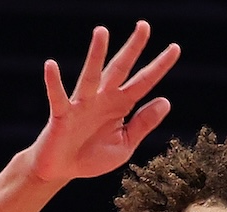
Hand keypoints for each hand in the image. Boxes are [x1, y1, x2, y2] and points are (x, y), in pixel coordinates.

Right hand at [28, 22, 180, 182]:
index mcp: (120, 105)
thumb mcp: (125, 144)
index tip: (175, 48)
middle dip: (132, 48)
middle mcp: (102, 99)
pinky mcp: (62, 115)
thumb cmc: (92, 156)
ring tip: (102, 32)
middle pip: (120, 69)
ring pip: (91, 75)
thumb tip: (165, 101)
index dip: (159, 66)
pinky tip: (51, 65)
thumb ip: (143, 124)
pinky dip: (53, 82)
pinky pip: (57, 96)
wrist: (62, 171)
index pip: (143, 82)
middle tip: (144, 25)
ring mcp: (82, 104)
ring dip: (96, 54)